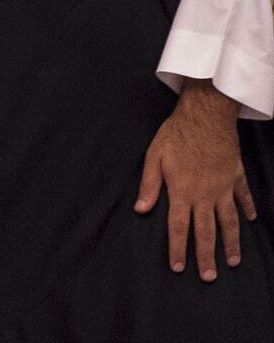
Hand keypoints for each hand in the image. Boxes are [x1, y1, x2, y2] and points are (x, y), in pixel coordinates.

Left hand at [134, 78, 256, 280]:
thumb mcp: (155, 156)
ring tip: (233, 261)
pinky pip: (243, 196)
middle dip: (206, 256)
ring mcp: (223, 187)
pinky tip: (251, 220)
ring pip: (228, 221)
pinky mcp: (235, 175)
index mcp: (182, 191)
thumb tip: (140, 209)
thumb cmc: (177, 133)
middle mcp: (205, 194)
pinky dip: (248, 209)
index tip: (179, 268)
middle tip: (209, 277)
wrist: (206, 115)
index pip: (178, 227)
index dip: (178, 249)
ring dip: (231, 242)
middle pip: (206, 231)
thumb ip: (149, 184)